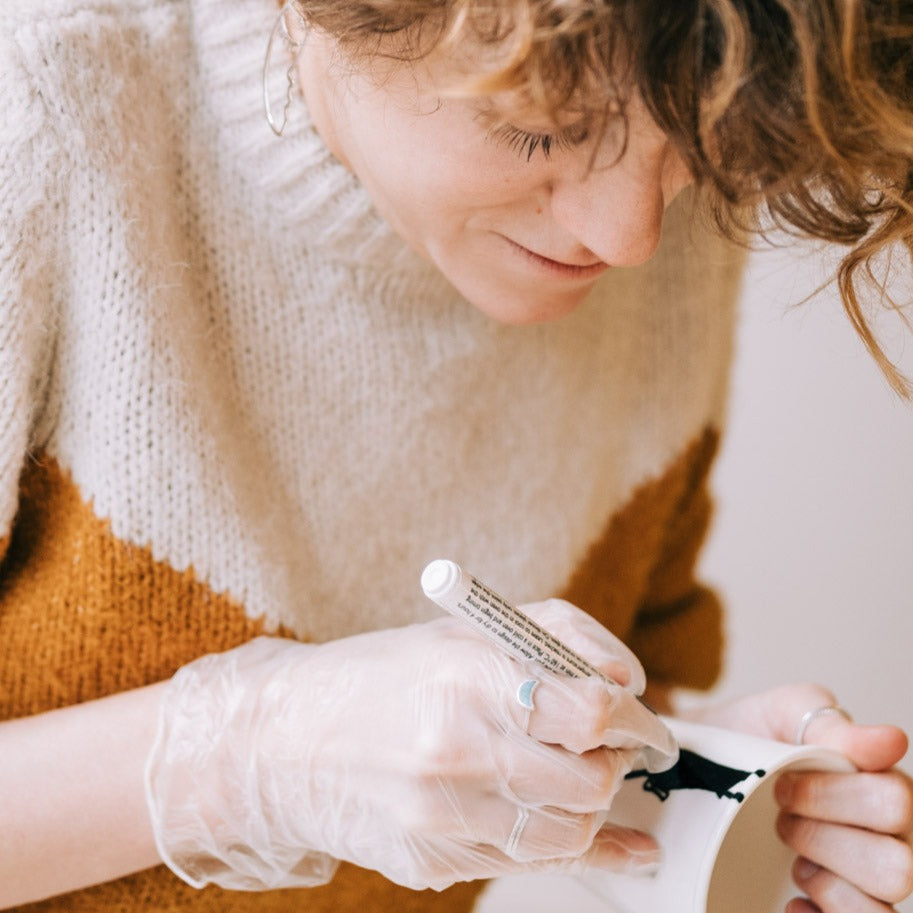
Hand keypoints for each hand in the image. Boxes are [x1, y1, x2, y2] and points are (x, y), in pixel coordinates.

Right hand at [145, 601, 676, 891]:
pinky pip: (526, 863)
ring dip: (590, 806)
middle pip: (590, 780)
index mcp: (466, 678)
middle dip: (616, 762)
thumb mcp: (466, 633)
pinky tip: (589, 832)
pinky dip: (563, 843)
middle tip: (611, 746)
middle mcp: (456, 752)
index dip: (632, 716)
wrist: (284, 742)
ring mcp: (443, 817)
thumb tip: (629, 681)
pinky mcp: (433, 863)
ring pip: (568, 834)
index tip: (638, 718)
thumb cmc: (383, 676)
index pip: (589, 709)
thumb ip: (557, 638)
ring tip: (575, 775)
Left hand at [686, 683, 912, 911]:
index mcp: (881, 785)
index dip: (832, 797)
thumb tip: (892, 741)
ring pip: (878, 910)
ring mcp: (862, 883)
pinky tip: (791, 900)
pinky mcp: (831, 909)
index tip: (782, 786)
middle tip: (781, 817)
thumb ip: (827, 723)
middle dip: (822, 839)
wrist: (699, 768)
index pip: (896, 804)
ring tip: (791, 858)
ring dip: (824, 883)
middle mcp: (887, 840)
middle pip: (896, 867)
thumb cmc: (750, 737)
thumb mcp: (778, 713)